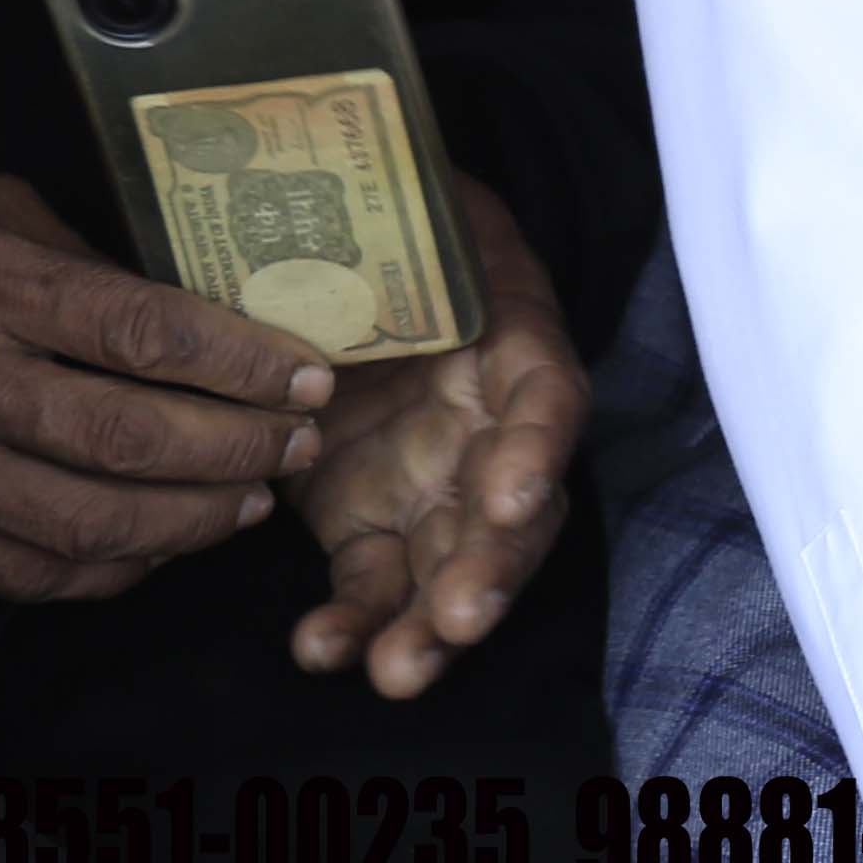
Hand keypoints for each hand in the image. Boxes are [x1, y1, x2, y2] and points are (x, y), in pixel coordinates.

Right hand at [0, 170, 335, 601]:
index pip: (140, 330)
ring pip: (96, 521)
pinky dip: (118, 568)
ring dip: (195, 517)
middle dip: (239, 443)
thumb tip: (186, 318)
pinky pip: (38, 572)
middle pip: (132, 435)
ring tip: (250, 495)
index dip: (241, 360)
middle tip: (298, 437)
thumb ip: (74, 257)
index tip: (306, 370)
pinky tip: (162, 542)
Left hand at [288, 173, 586, 698]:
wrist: (337, 242)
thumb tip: (319, 192)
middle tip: (453, 620)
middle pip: (511, 512)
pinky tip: (323, 650)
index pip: (543, 403)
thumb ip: (387, 215)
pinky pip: (378, 580)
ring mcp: (435, 482)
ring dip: (429, 626)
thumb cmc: (378, 217)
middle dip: (486, 573)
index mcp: (508, 345)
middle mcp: (487, 428)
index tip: (508, 499)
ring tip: (393, 669)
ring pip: (454, 567)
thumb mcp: (400, 199)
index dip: (531, 454)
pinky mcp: (373, 518)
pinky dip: (357, 619)